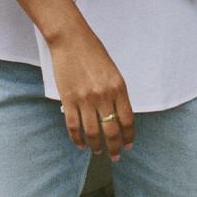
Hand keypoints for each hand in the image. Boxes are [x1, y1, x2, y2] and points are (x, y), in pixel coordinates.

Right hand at [47, 25, 134, 159]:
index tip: (128, 145)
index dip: (128, 136)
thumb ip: (116, 94)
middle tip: (115, 156)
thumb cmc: (93, 53)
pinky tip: (80, 144)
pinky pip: (73, 126)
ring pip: (93, 132)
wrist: (71, 40)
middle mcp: (103, 96)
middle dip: (115, 147)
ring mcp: (85, 99)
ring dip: (96, 146)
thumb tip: (118, 116)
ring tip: (98, 151)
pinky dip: (77, 139)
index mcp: (118, 88)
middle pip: (112, 131)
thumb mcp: (113, 73)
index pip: (127, 120)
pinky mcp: (68, 99)